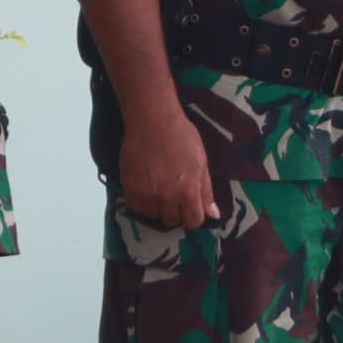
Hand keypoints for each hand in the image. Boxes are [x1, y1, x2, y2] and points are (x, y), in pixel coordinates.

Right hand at [116, 103, 215, 232]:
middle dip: (176, 212)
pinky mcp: (129, 187)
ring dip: (158, 209)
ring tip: (160, 193)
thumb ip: (205, 191)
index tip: (191, 207)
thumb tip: (213, 215)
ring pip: (153, 216)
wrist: (152, 121)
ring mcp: (146, 194)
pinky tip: (146, 190)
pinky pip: (136, 207)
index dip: (194, 216)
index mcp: (187, 192)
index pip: (193, 221)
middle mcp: (166, 198)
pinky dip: (142, 203)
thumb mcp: (201, 162)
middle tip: (175, 197)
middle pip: (172, 221)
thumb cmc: (182, 137)